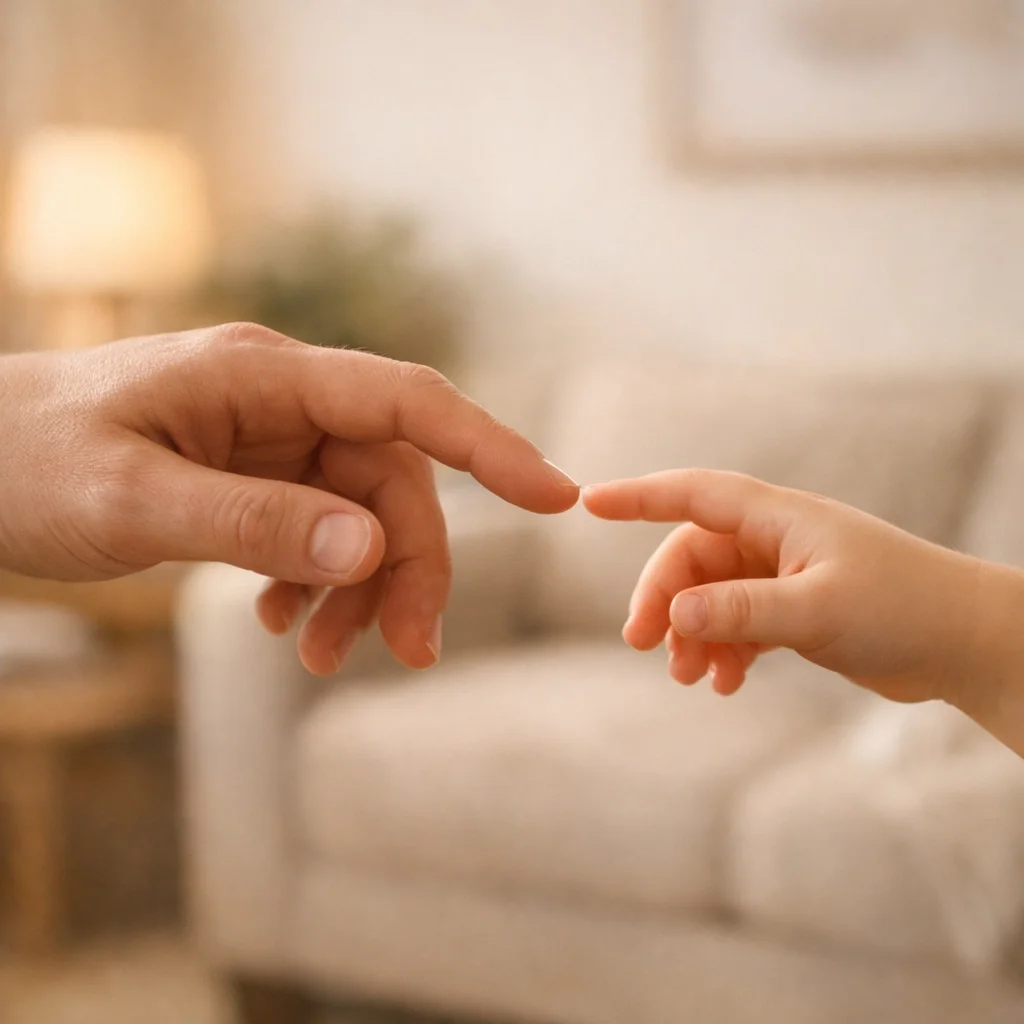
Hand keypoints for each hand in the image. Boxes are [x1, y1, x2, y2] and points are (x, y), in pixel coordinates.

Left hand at [0, 324, 577, 673]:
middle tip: (404, 654)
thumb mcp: (132, 499)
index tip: (557, 496)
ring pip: (358, 513)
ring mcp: (266, 439)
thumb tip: (371, 547)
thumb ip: (253, 521)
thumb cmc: (23, 461)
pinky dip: (313, 582)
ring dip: (359, 586)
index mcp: (262, 376)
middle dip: (407, 566)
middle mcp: (279, 400)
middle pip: (389, 480)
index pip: (405, 402)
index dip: (489, 447)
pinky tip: (279, 622)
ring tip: (317, 657)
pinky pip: (314, 528)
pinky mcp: (248, 476)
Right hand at [583, 470, 1005, 708]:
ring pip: (711, 596)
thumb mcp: (816, 609)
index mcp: (779, 517)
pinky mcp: (795, 610)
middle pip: (692, 558)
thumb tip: (675, 613)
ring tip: (689, 677)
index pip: (693, 494)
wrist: (966, 643)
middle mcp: (775, 539)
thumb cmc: (904, 608)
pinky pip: (737, 624)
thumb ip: (742, 610)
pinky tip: (725, 683)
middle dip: (664, 599)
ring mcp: (784, 575)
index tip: (588, 501)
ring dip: (692, 633)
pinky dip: (723, 650)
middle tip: (644, 646)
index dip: (638, 496)